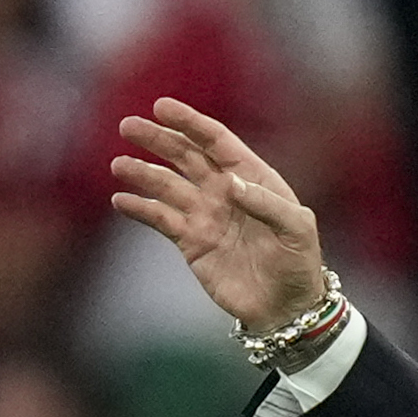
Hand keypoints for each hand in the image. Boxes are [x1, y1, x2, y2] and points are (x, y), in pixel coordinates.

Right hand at [107, 98, 330, 335]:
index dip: (189, 122)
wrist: (284, 309)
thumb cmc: (298, 264)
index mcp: (251, 177)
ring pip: (166, 184)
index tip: (161, 107)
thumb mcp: (296, 228)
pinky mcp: (191, 241)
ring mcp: (205, 214)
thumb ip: (266, 203)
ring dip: (142, 173)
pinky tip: (121, 200)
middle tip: (128, 126)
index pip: (216, 141)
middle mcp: (224, 190)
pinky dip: (140, 208)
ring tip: (119, 165)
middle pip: (184, 155)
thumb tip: (229, 183)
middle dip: (157, 139)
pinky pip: (160, 218)